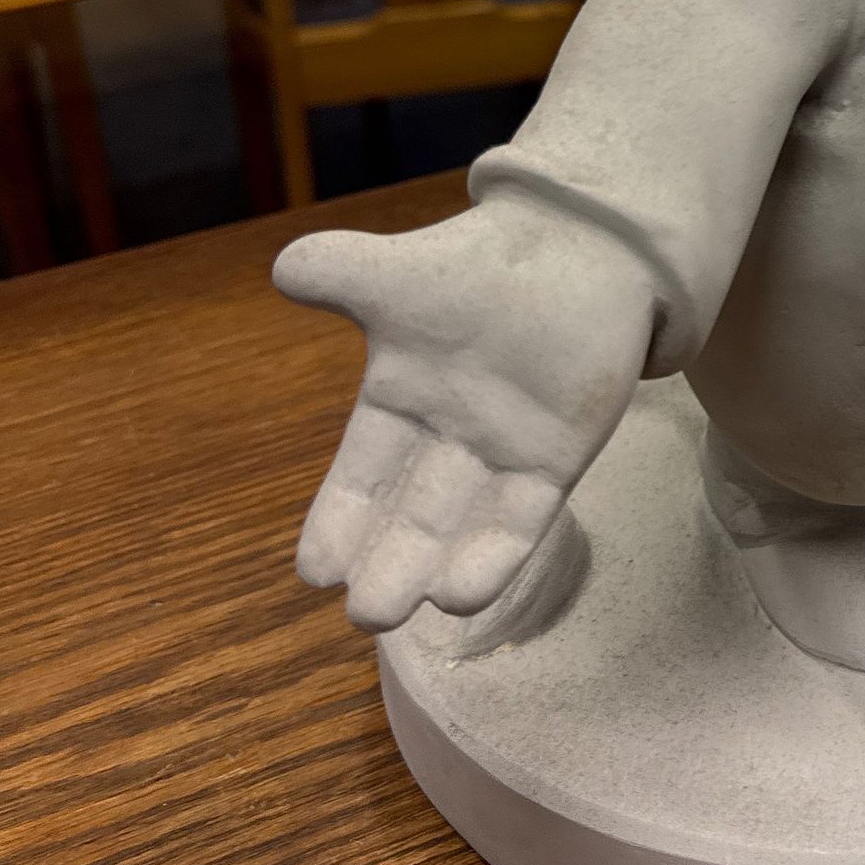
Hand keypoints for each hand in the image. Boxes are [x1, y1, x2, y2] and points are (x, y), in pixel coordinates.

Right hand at [275, 195, 656, 631]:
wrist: (580, 249)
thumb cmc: (479, 265)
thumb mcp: (399, 274)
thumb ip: (341, 273)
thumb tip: (284, 267)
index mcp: (398, 403)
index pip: (361, 476)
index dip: (339, 521)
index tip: (314, 573)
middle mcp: (446, 442)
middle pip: (408, 517)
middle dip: (386, 564)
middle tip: (365, 615)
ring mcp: (503, 455)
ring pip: (460, 527)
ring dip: (434, 568)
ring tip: (409, 609)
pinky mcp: (557, 459)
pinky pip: (523, 517)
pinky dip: (496, 553)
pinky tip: (466, 592)